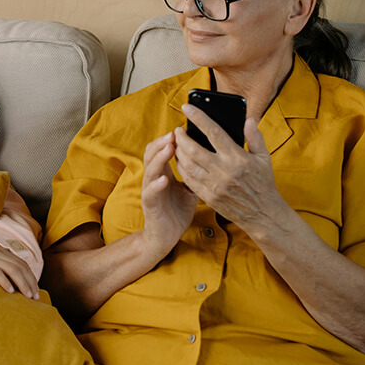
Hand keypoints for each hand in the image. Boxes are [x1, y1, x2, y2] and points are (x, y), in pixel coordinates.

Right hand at [0, 235, 39, 298]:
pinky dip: (5, 281)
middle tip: (36, 297)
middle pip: (20, 266)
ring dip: (22, 283)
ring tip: (28, 296)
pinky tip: (10, 291)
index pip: (20, 263)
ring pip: (12, 270)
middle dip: (31, 282)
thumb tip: (0, 274)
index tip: (35, 289)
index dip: (30, 276)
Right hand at [137, 132, 196, 259]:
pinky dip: (156, 184)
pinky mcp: (150, 204)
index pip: (160, 149)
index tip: (182, 129)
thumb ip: (196, 173)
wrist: (166, 235)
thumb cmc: (178, 210)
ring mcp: (150, 190)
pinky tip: (164, 179)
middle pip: (151, 153)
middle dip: (162, 142)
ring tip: (169, 148)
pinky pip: (150, 192)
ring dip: (159, 157)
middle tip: (174, 134)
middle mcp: (154, 178)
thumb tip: (214, 157)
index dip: (168, 138)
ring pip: (150, 169)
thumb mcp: (190, 188)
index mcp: (163, 172)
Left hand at [174, 104, 285, 230]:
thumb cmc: (263, 183)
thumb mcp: (264, 158)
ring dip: (179, 152)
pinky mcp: (208, 196)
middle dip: (181, 137)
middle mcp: (224, 171)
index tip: (187, 107)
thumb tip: (248, 119)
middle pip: (194, 149)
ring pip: (188, 165)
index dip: (199, 118)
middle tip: (177, 130)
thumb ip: (255, 137)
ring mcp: (214, 185)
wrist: (263, 214)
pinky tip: (180, 161)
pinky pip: (189, 180)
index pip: (214, 132)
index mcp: (238, 158)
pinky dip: (181, 168)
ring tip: (176, 144)